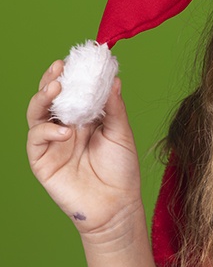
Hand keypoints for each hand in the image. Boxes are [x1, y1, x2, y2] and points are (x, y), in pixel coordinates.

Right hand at [26, 58, 143, 238]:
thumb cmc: (121, 171)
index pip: (72, 91)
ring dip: (43, 97)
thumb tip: (114, 80)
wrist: (117, 206)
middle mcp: (64, 127)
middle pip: (49, 98)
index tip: (76, 60)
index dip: (71, 75)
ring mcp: (52, 143)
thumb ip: (114, 108)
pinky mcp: (42, 160)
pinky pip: (37, 138)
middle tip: (60, 67)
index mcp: (84, 118)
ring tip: (56, 87)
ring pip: (36, 113)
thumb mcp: (122, 134)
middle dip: (51, 80)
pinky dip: (47, 130)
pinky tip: (65, 130)